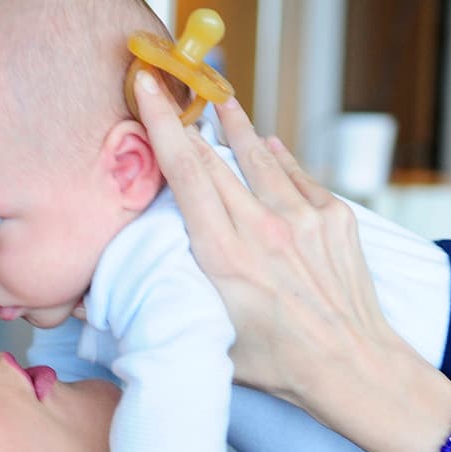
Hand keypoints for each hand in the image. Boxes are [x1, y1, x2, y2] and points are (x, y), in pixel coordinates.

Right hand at [132, 71, 423, 450]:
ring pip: (260, 155)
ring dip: (237, 126)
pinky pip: (298, 175)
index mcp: (225, 256)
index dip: (163, 125)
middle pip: (215, 156)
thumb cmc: (278, 363)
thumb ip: (163, 303)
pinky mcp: (336, 217)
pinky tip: (267, 144)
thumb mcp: (208, 334)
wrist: (354, 367)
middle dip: (187, 117)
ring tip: (221, 101)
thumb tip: (96, 302)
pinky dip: (278, 157)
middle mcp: (263, 228)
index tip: (147, 88)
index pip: (186, 173)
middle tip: (170, 84)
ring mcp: (304, 218)